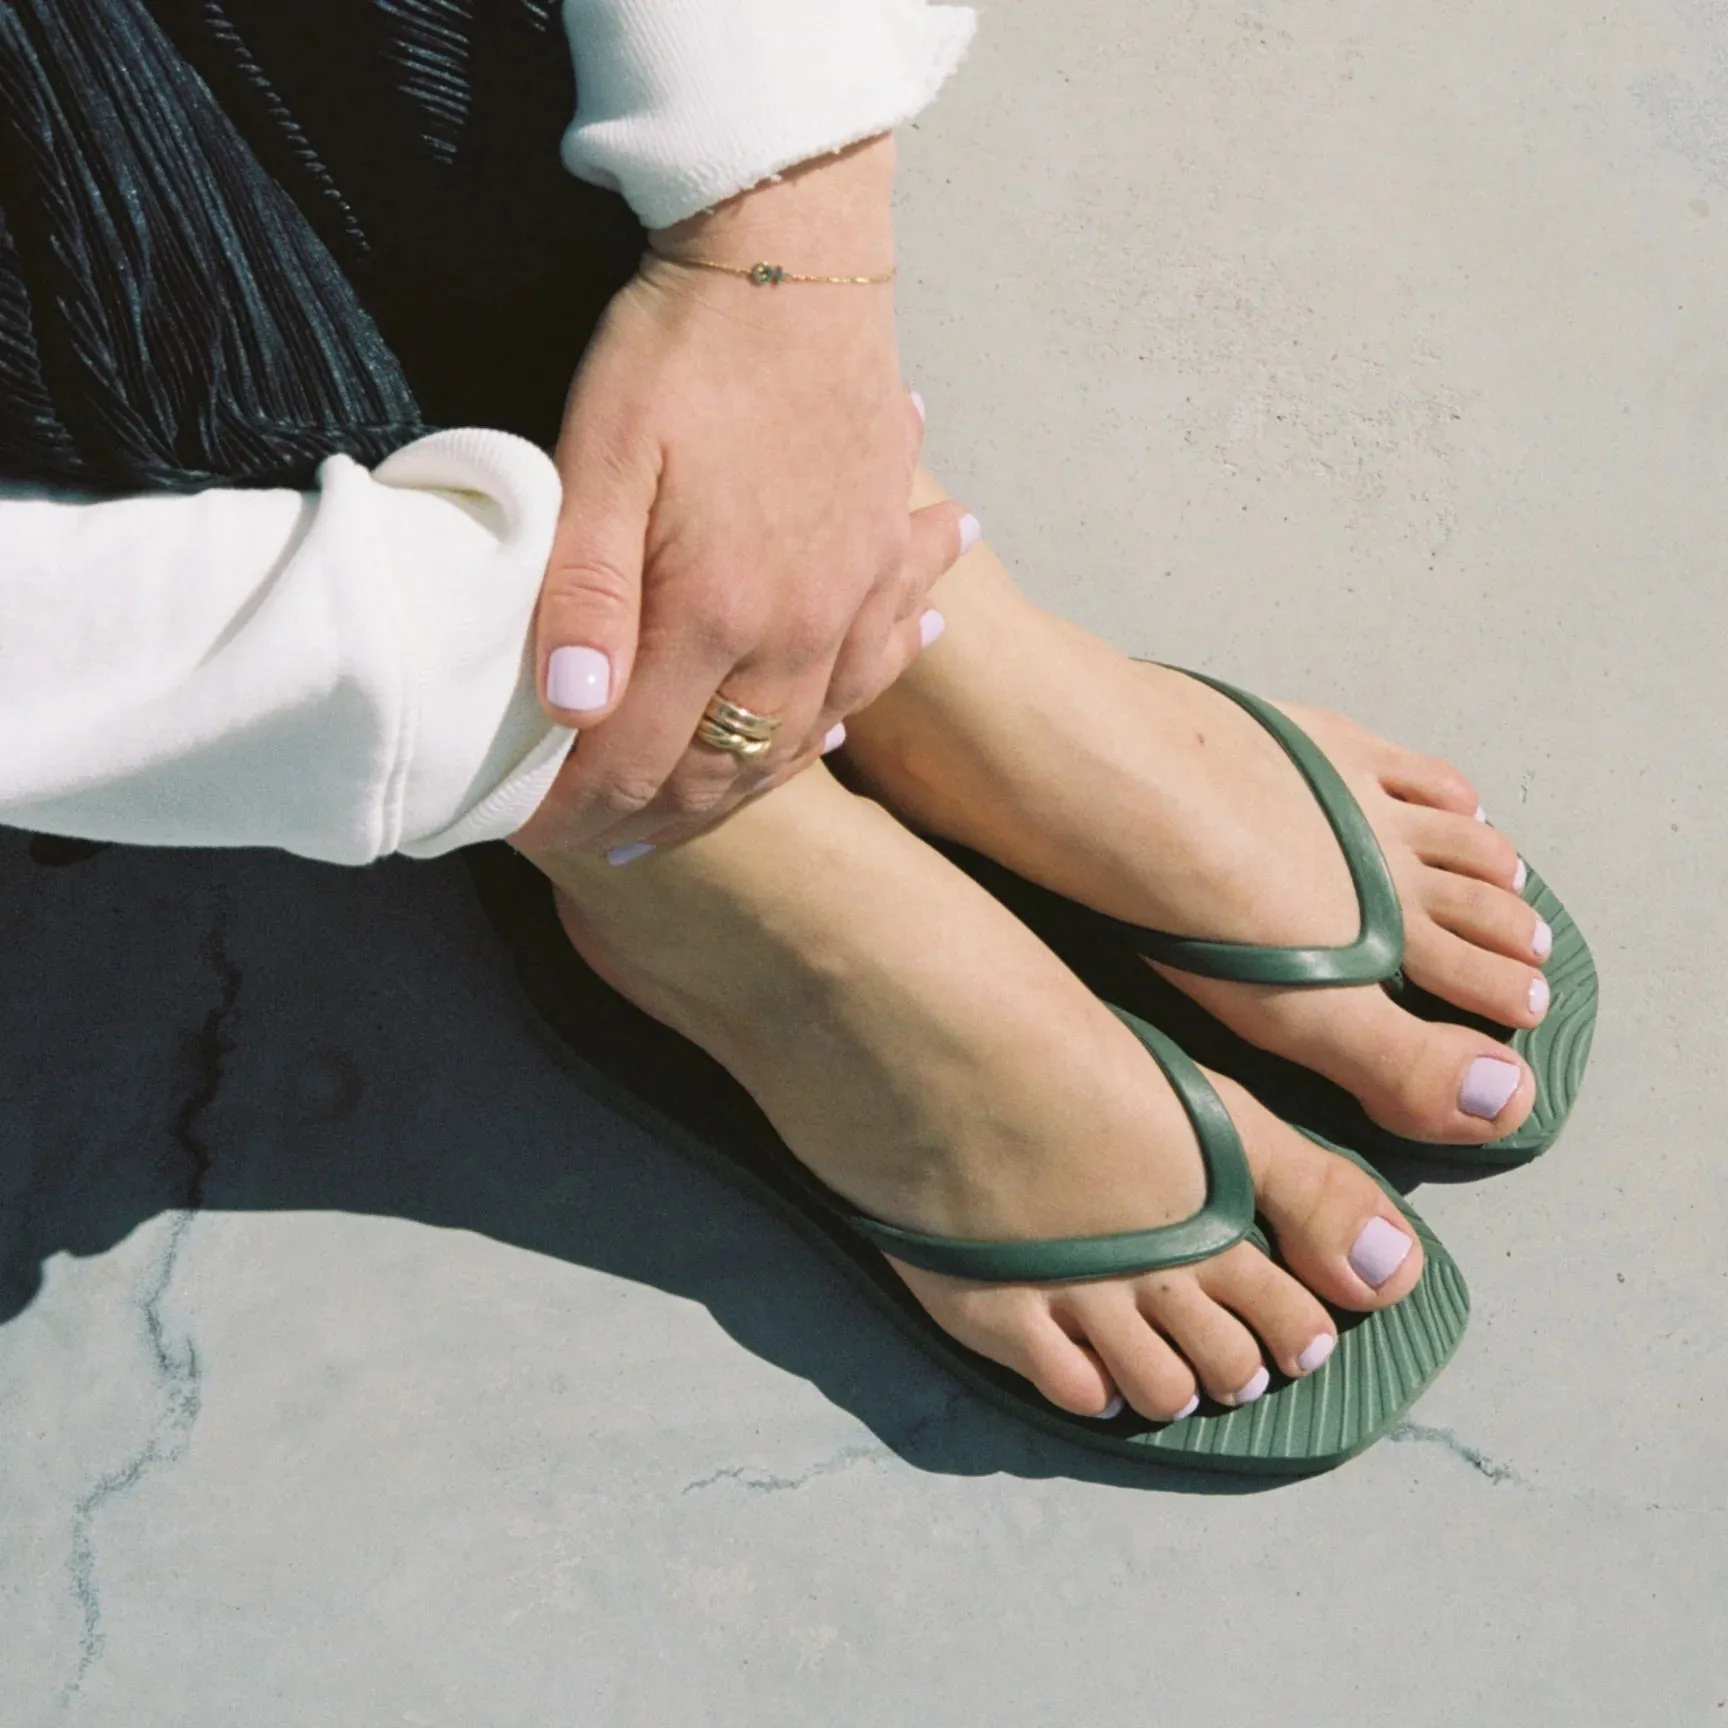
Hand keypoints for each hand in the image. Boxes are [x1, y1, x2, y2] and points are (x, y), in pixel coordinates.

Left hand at [509, 135, 973, 861]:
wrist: (794, 257)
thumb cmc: (680, 350)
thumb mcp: (601, 456)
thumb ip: (585, 593)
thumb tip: (571, 713)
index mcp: (716, 612)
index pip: (637, 760)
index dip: (578, 811)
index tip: (532, 834)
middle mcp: (799, 629)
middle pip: (723, 769)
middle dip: (654, 818)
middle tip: (601, 840)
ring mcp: (855, 601)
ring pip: (802, 737)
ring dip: (744, 784)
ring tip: (696, 811)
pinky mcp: (885, 563)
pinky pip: (879, 668)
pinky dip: (848, 711)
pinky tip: (840, 726)